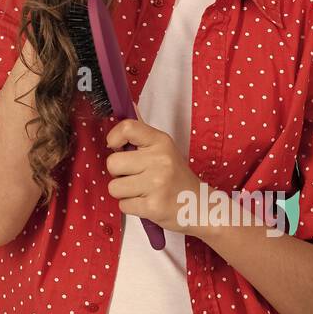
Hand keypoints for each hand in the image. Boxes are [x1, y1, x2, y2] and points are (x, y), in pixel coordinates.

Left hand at [104, 119, 206, 236]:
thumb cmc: (175, 176)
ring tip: (142, 191)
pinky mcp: (154, 207)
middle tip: (134, 176)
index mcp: (161, 141)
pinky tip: (147, 202)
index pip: (127, 128)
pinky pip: (123, 206)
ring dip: (124, 192)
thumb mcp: (164, 149)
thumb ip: (142, 134)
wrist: (199, 205)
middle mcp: (159, 160)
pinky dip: (131, 207)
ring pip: (114, 187)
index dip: (114, 138)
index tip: (117, 148)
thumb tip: (129, 106)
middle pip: (112, 163)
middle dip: (118, 173)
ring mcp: (157, 184)